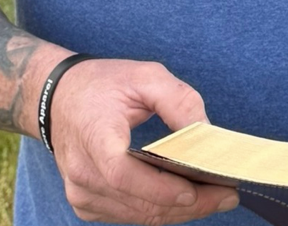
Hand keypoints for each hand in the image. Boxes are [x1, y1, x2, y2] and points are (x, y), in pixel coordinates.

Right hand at [48, 58, 239, 223]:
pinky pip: (130, 215)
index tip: (194, 190)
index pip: (122, 173)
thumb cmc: (103, 84)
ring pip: (139, 215)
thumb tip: (206, 134)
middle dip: (189, 204)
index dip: (159, 187)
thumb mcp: (145, 76)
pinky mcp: (86, 204)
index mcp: (93, 135)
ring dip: (180, 211)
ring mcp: (81, 193)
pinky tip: (187, 198)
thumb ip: (178, 100)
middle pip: (139, 202)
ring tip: (216, 197)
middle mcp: (83, 172)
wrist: (59, 98)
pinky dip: (160, 210)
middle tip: (228, 195)